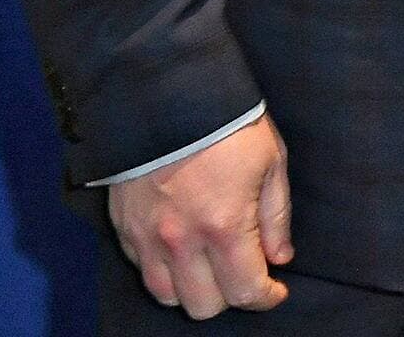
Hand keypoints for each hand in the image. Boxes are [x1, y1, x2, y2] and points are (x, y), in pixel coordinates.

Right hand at [111, 115, 292, 316]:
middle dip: (230, 295)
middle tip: (242, 270)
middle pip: (204, 306)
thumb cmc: (228, 125)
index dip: (266, 298)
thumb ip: (276, 218)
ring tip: (209, 264)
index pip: (245, 291)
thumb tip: (279, 258)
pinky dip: (163, 271)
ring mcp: (147, 239)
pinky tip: (181, 250)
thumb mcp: (270, 163)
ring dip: (193, 288)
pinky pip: (142, 271)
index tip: (275, 290)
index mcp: (224, 227)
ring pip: (168, 297)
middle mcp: (181, 242)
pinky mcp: (123, 229)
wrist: (167, 96)